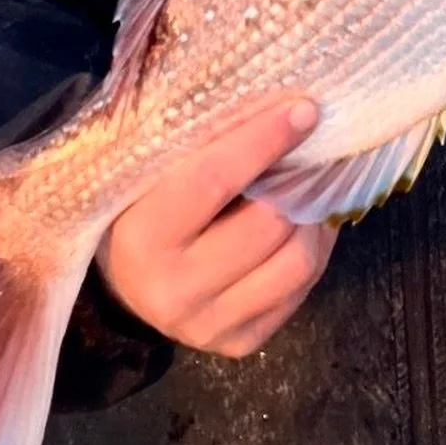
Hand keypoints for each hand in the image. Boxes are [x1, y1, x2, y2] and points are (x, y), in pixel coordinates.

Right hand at [97, 93, 337, 358]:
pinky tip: (304, 222)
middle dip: (299, 180)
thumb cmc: (144, 204)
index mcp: (142, 238)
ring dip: (315, 216)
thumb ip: (201, 142)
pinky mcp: (240, 343)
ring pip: (296, 262)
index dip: (263, 140)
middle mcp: (173, 292)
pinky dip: (315, 248)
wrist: (130, 283)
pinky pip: (301, 291)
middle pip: (267, 225)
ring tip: (313, 185)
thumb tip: (276, 100)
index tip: (303, 108)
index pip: (213, 180)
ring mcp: (208, 326)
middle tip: (314, 146)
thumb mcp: (154, 171)